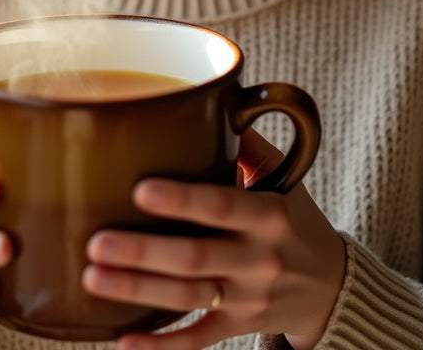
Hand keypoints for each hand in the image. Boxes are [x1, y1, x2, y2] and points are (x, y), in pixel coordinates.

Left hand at [82, 130, 344, 349]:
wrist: (330, 285)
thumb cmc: (293, 215)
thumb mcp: (282, 175)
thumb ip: (246, 140)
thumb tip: (210, 97)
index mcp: (269, 215)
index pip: (221, 205)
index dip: (182, 200)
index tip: (139, 190)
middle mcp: (260, 259)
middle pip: (195, 258)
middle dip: (143, 253)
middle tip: (95, 242)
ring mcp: (248, 299)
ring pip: (188, 299)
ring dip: (137, 292)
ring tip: (92, 277)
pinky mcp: (238, 327)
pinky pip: (197, 342)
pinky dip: (160, 347)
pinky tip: (122, 342)